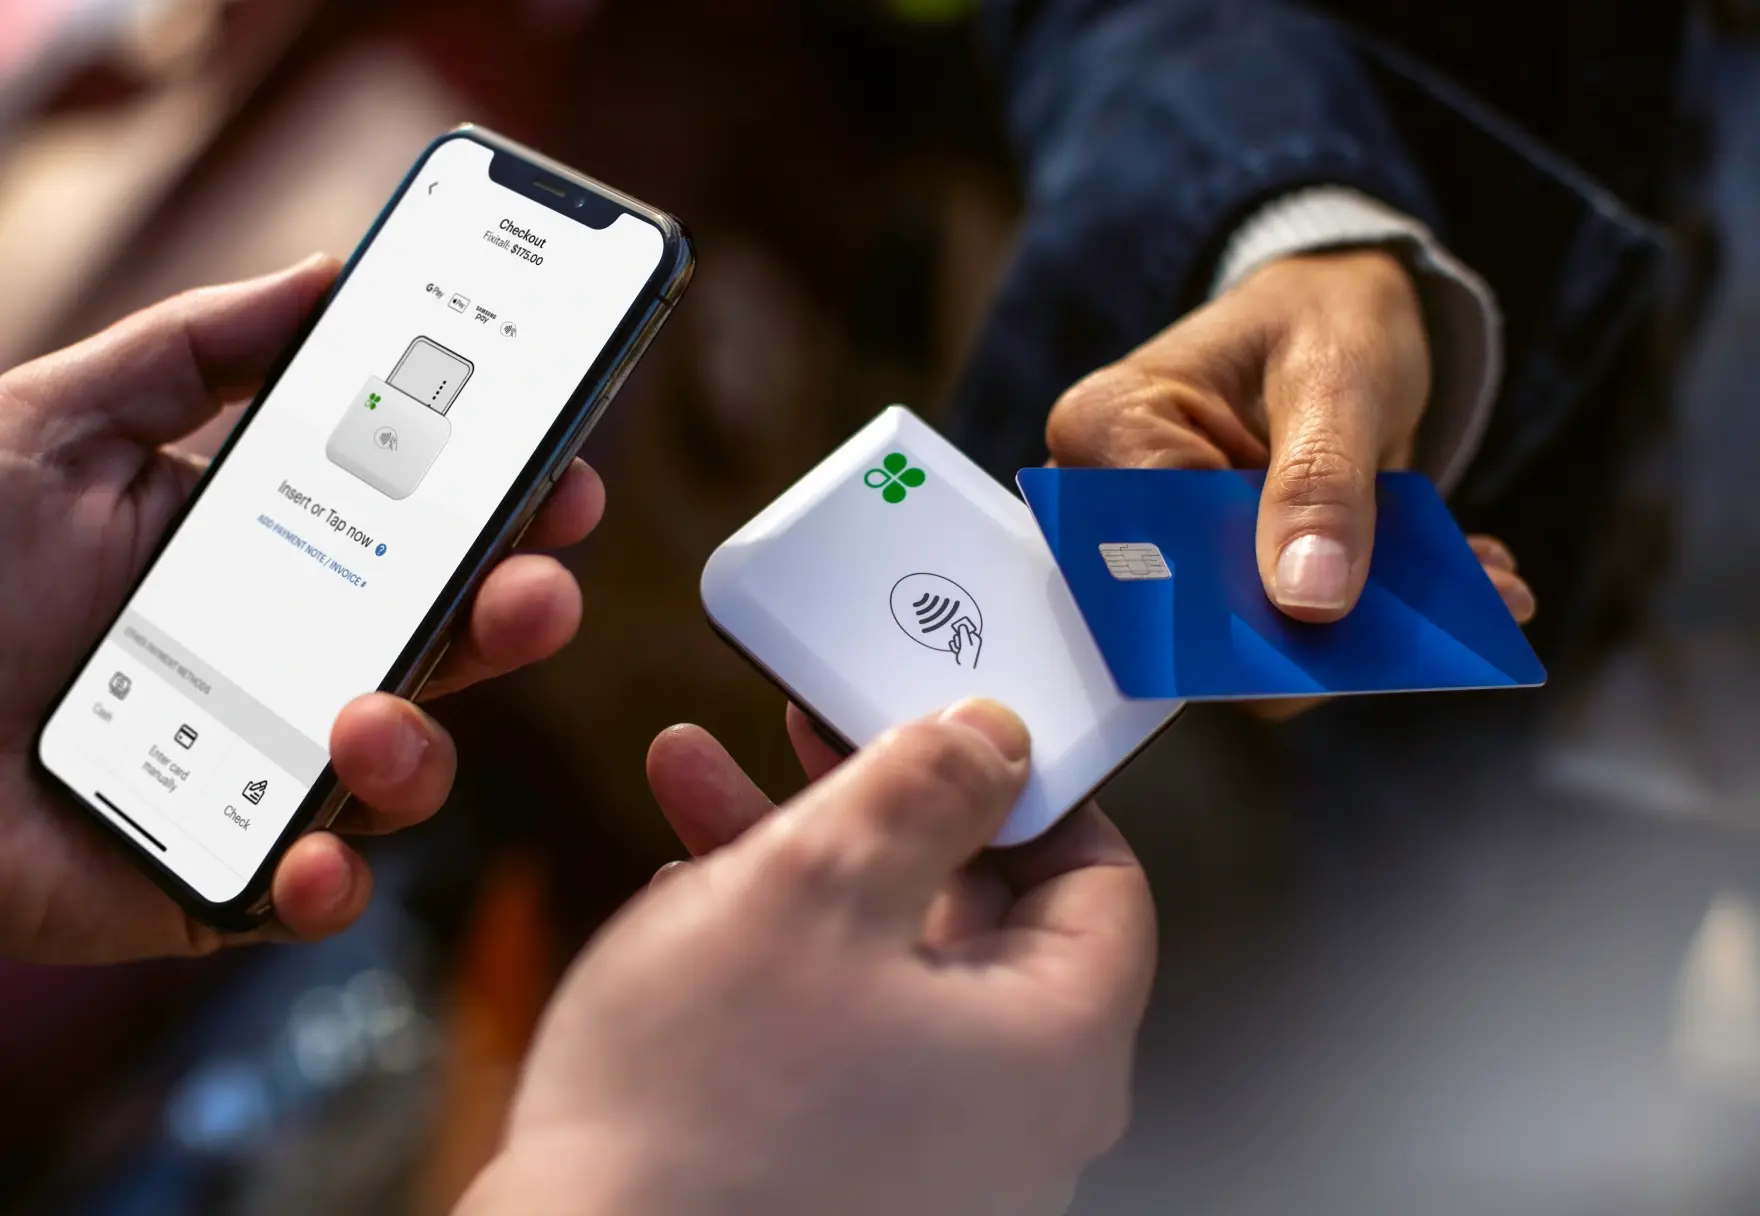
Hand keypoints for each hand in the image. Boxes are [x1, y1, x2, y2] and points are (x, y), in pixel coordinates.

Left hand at [0, 256, 604, 961]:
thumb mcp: (56, 421)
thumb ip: (197, 350)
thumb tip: (327, 272)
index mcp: (256, 555)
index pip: (414, 533)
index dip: (499, 510)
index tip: (558, 476)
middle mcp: (277, 660)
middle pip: (441, 647)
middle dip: (516, 615)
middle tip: (537, 587)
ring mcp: (252, 772)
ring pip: (402, 773)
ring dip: (420, 751)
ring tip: (363, 717)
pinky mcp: (206, 878)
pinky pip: (309, 896)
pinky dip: (329, 885)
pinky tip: (308, 853)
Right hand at [460, 701, 1155, 1215]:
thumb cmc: (702, 1114)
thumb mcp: (816, 886)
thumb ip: (923, 789)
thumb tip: (993, 737)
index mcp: (1055, 1046)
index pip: (1099, 876)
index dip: (1023, 782)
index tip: (946, 728)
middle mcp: (1014, 1116)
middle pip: (976, 911)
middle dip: (874, 806)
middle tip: (807, 739)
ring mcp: (930, 1155)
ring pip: (886, 961)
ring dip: (798, 860)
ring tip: (699, 785)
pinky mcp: (844, 1174)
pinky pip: (836, 1031)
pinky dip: (774, 952)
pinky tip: (689, 893)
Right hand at [948, 617, 981, 667]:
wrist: (965, 669)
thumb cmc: (968, 658)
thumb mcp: (966, 645)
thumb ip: (963, 634)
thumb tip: (962, 625)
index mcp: (975, 638)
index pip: (966, 628)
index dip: (962, 632)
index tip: (961, 635)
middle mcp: (971, 640)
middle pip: (960, 633)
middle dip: (958, 640)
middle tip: (961, 647)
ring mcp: (965, 644)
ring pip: (956, 639)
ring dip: (956, 645)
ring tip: (959, 651)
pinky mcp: (959, 647)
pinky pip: (953, 643)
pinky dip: (954, 648)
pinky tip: (957, 653)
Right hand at [1046, 249, 1534, 625]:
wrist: (1345, 313)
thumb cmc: (1321, 317)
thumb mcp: (1335, 379)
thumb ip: (1320, 482)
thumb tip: (1308, 599)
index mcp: (1106, 430)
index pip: (1147, 549)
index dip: (1231, 601)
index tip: (1329, 620)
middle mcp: (1118, 497)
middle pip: (1193, 606)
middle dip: (1315, 624)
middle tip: (1429, 624)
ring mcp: (1177, 544)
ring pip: (1254, 632)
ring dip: (1368, 626)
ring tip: (1477, 586)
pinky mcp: (1235, 574)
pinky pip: (1297, 626)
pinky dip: (1385, 612)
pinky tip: (1469, 578)